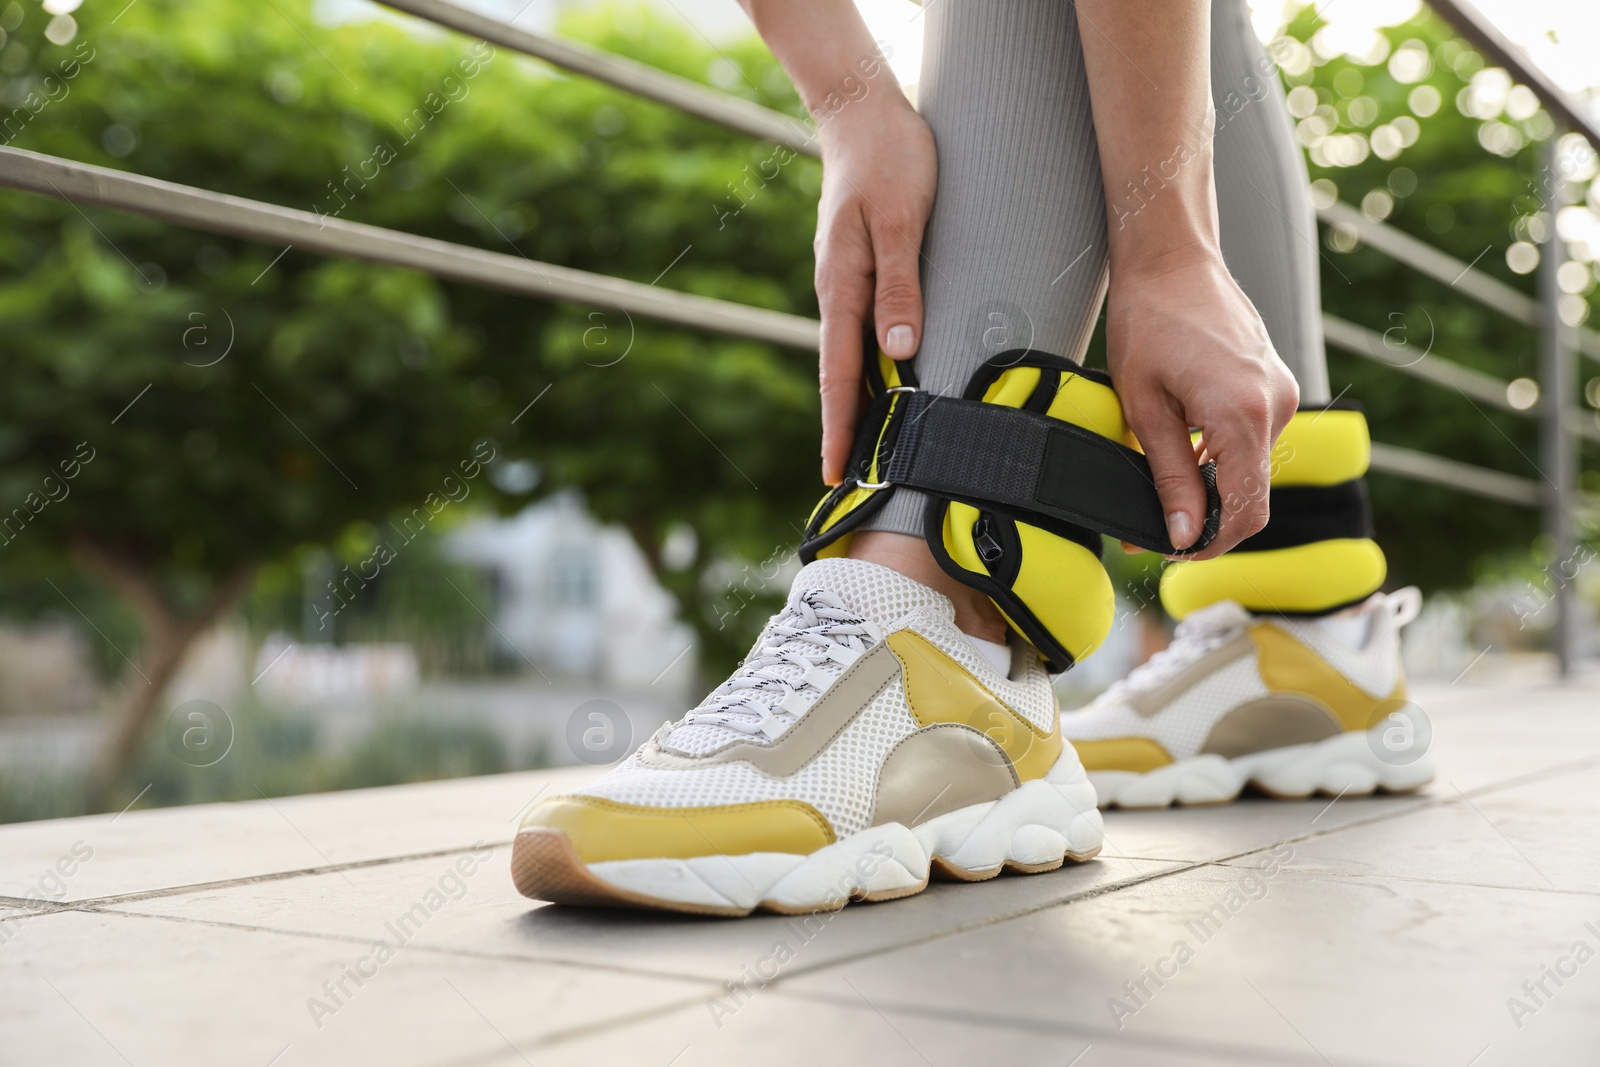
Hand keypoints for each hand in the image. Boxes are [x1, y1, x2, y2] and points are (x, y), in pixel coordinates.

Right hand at [814, 98, 935, 484]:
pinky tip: (887, 385)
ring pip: (852, 357)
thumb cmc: (889, 159)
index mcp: (843, 285)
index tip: (836, 472)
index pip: (840, 373)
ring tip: (869, 450)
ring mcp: (847, 283)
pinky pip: (863, 331)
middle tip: (849, 484)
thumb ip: (900, 283)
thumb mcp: (900, 219)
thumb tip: (900, 350)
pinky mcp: (861, 271)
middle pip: (840, 376)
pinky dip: (870, 368)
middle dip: (844, 431)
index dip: (840, 426)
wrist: (864, 112)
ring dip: (857, 404)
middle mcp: (839, 291)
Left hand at [1106, 250, 1299, 559]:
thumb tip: (1181, 534)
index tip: (1171, 550)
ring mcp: (1280, 394)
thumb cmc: (1149, 322)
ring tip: (1161, 496)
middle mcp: (1275, 406)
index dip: (1210, 543)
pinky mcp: (1275, 386)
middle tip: (1155, 533)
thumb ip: (1168, 475)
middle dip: (1208, 523)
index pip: (1244, 509)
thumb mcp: (1144, 408)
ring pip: (1253, 471)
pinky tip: (1185, 461)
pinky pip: (1254, 442)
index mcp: (1244, 414)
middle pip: (1253, 497)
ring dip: (1213, 491)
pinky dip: (1223, 462)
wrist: (1171, 261)